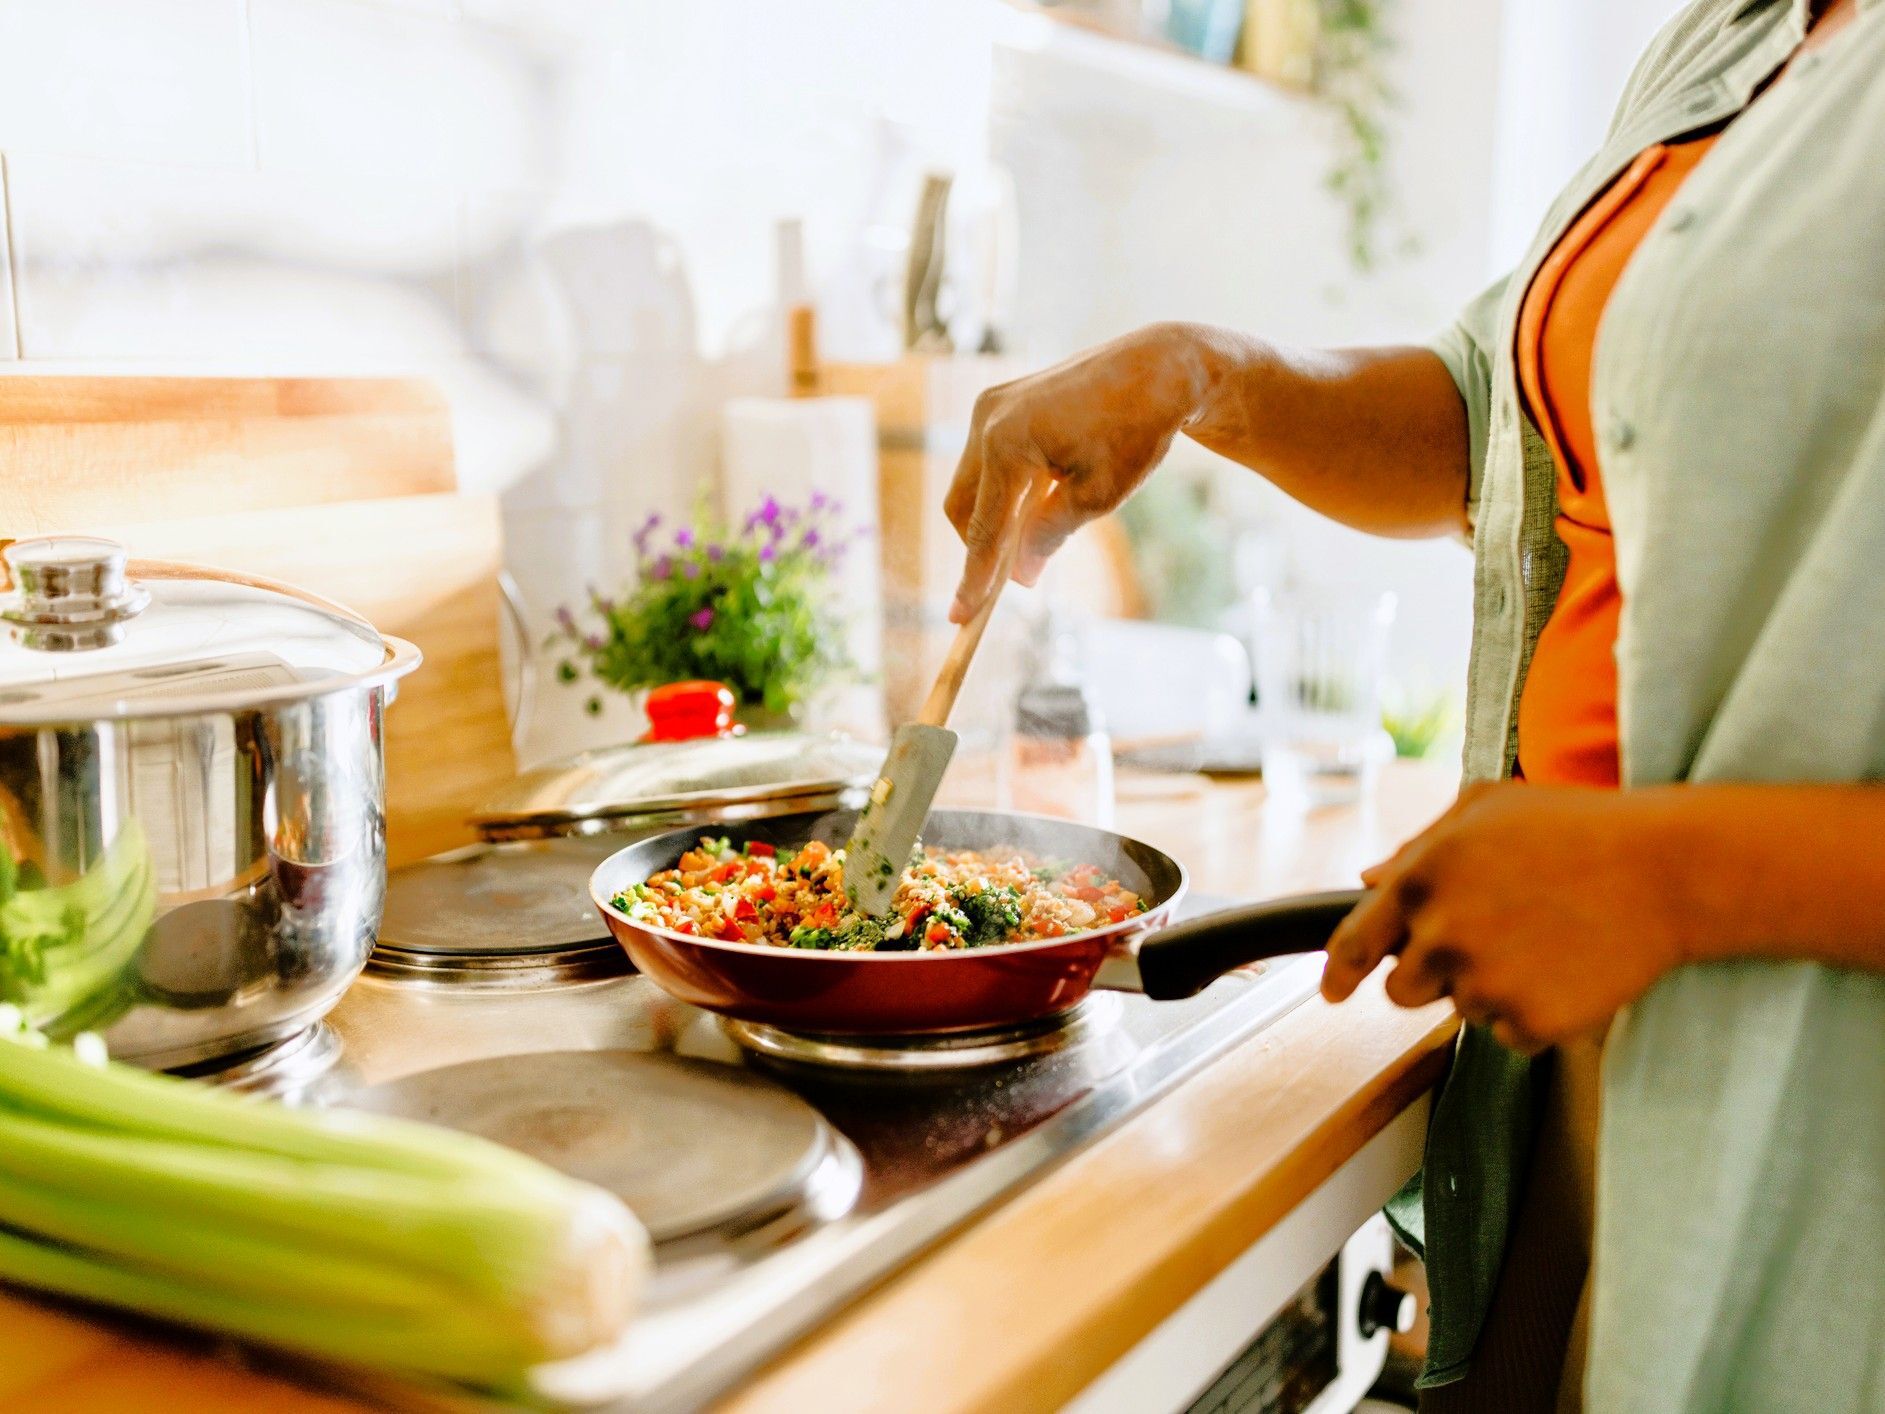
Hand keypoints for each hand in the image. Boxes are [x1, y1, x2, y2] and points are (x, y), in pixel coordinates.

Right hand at [944, 324, 1208, 620]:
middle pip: (961, 506)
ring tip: (1034, 535)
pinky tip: (1039, 499)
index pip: (984, 529)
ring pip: (971, 483)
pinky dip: (1004, 488)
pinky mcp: (1000, 401)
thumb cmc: (1135, 431)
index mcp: (1008, 445)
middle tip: (1003, 584)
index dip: (974, 580)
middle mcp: (987, 420)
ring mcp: (990, 406)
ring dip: (993, 515)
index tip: (961, 618)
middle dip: (979, 545)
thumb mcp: (1098, 496)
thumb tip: (1018, 578)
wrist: (1157, 369)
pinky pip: (986, 458)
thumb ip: (1048, 536)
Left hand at [1319, 782, 1690, 1052]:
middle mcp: (1442, 935)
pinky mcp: (1530, 1022)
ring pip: (1461, 1010)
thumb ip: (1418, 847)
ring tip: (1543, 939)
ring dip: (1489, 987)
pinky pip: (1509, 1035)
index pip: (1353, 943)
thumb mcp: (1487, 808)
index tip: (1333, 991)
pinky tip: (1568, 968)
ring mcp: (1485, 983)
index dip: (1337, 973)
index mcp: (1421, 879)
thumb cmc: (1578, 827)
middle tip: (1489, 940)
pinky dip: (1532, 1013)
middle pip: (1402, 989)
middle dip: (1432, 972)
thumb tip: (1368, 881)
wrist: (1668, 870)